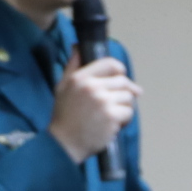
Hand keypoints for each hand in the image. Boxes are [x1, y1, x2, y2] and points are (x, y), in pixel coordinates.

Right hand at [48, 50, 137, 164]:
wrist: (63, 144)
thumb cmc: (64, 116)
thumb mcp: (62, 86)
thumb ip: (72, 66)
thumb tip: (78, 47)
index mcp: (80, 77)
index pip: (110, 64)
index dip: (120, 70)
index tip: (122, 77)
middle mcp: (91, 86)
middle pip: (123, 81)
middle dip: (124, 93)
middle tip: (117, 104)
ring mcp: (102, 101)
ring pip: (129, 97)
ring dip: (125, 108)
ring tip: (112, 116)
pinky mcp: (111, 116)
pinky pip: (129, 112)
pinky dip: (125, 120)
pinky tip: (113, 125)